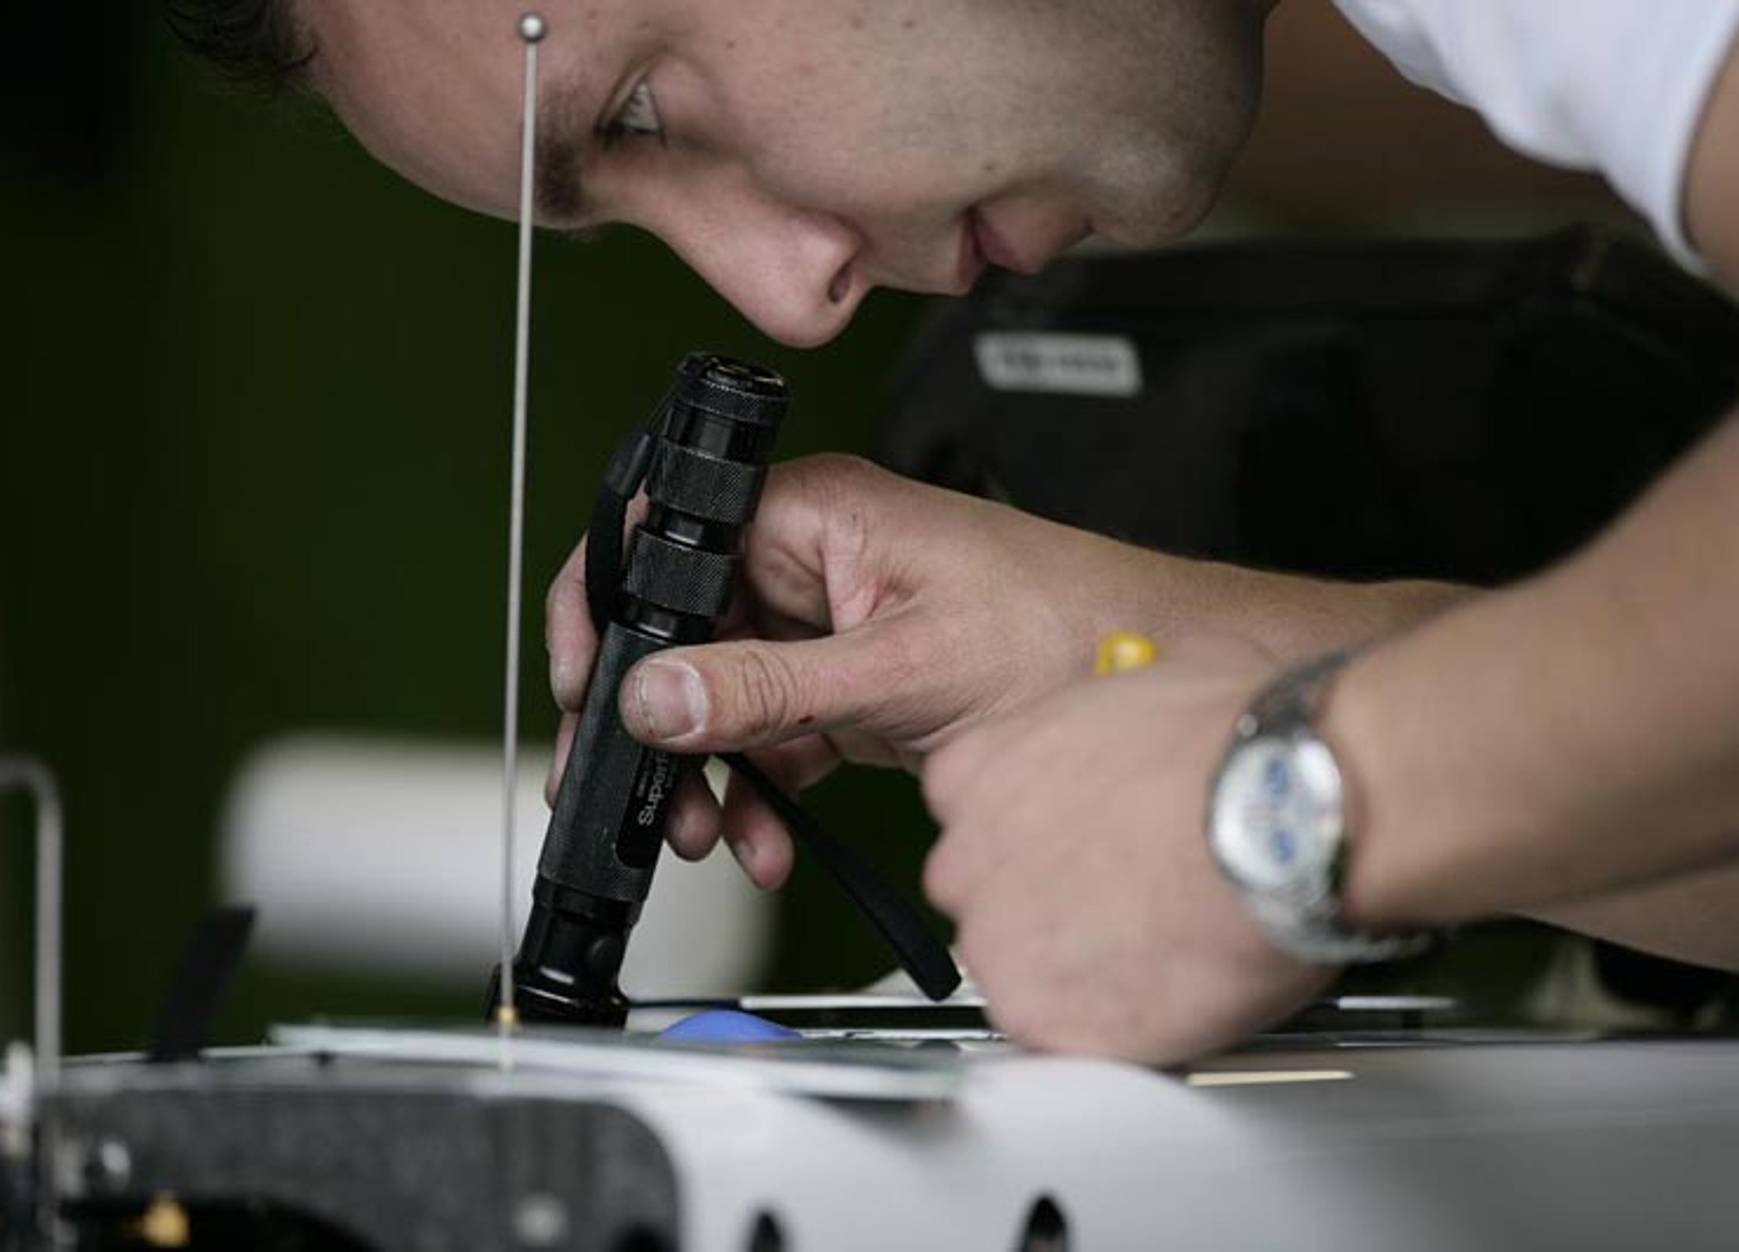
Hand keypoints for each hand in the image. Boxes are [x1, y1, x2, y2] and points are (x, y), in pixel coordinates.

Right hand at [544, 454, 1221, 885]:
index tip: (592, 688)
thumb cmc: (1063, 627)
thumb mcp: (902, 667)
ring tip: (713, 831)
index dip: (614, 611)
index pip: (669, 540)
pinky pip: (770, 735)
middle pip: (683, 631)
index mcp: (812, 512)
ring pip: (719, 695)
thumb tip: (659, 694)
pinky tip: (766, 834)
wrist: (1146, 675)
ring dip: (709, 772)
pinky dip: (760, 790)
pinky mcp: (847, 683)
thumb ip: (770, 687)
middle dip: (658, 721)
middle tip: (642, 790)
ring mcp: (825, 625)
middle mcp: (807, 558)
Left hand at [920, 639, 1335, 1063]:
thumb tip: (1143, 706)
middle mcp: (968, 853)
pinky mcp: (1039, 1014)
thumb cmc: (1240, 746)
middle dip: (1041, 900)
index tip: (1077, 839)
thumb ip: (1110, 709)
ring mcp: (997, 939)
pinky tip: (1157, 991)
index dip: (1032, 828)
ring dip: (1069, 965)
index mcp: (979, 766)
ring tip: (1151, 948)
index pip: (968, 808)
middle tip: (1120, 899)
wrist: (1288, 821)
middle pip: (979, 891)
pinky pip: (1054, 1031)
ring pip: (1011, 967)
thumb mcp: (1159, 676)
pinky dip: (1098, 1024)